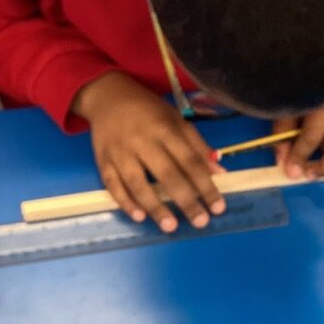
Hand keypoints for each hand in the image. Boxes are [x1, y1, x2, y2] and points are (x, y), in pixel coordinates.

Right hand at [73, 72, 225, 231]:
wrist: (107, 96)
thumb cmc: (148, 111)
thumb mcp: (176, 120)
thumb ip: (197, 146)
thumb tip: (220, 172)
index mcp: (165, 129)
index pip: (190, 161)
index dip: (205, 185)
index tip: (218, 207)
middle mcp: (143, 141)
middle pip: (167, 174)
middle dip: (186, 200)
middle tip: (201, 222)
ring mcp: (120, 153)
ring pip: (138, 183)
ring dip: (155, 206)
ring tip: (170, 226)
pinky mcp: (103, 161)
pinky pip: (113, 186)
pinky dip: (125, 202)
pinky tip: (139, 217)